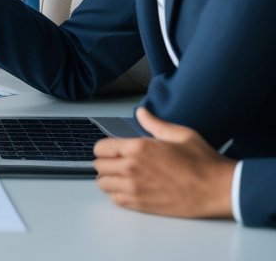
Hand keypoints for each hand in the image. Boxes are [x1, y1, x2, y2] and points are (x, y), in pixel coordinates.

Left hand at [93, 107, 235, 219]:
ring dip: (109, 179)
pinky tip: (130, 190)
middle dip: (106, 163)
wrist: (218, 189)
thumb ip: (155, 123)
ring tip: (123, 177)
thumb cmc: (202, 161)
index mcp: (137, 148)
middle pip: (99, 166)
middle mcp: (131, 168)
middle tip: (119, 162)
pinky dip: (118, 195)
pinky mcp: (142, 205)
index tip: (114, 149)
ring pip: (103, 184)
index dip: (106, 148)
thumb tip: (141, 112)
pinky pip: (116, 200)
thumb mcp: (180, 134)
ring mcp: (135, 189)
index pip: (100, 148)